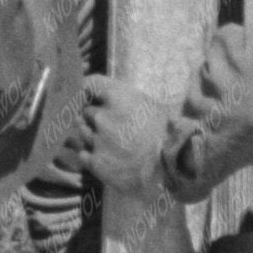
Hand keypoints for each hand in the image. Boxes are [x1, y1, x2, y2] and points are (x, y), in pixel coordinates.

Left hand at [71, 73, 171, 194]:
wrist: (169, 167)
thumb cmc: (163, 133)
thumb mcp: (147, 104)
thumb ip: (122, 95)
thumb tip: (103, 93)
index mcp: (117, 97)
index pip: (89, 85)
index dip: (90, 91)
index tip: (92, 97)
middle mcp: (102, 116)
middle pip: (87, 111)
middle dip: (96, 117)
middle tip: (114, 127)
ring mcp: (96, 140)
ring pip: (83, 132)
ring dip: (93, 136)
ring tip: (115, 144)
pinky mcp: (95, 161)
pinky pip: (83, 154)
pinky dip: (92, 155)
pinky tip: (110, 158)